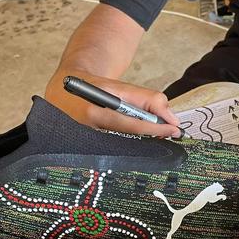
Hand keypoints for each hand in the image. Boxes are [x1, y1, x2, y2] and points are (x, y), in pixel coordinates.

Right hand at [45, 66, 181, 137]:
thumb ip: (148, 99)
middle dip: (150, 138)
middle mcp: (86, 132)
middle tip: (168, 135)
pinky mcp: (87, 152)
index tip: (174, 130)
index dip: (155, 128)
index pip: (131, 125)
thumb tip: (172, 119)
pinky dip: (129, 144)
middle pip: (128, 140)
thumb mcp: (120, 86)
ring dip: (141, 142)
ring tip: (155, 135)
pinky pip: (114, 150)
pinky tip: (138, 140)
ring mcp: (85, 145)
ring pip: (122, 148)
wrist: (63, 91)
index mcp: (93, 113)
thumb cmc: (93, 88)